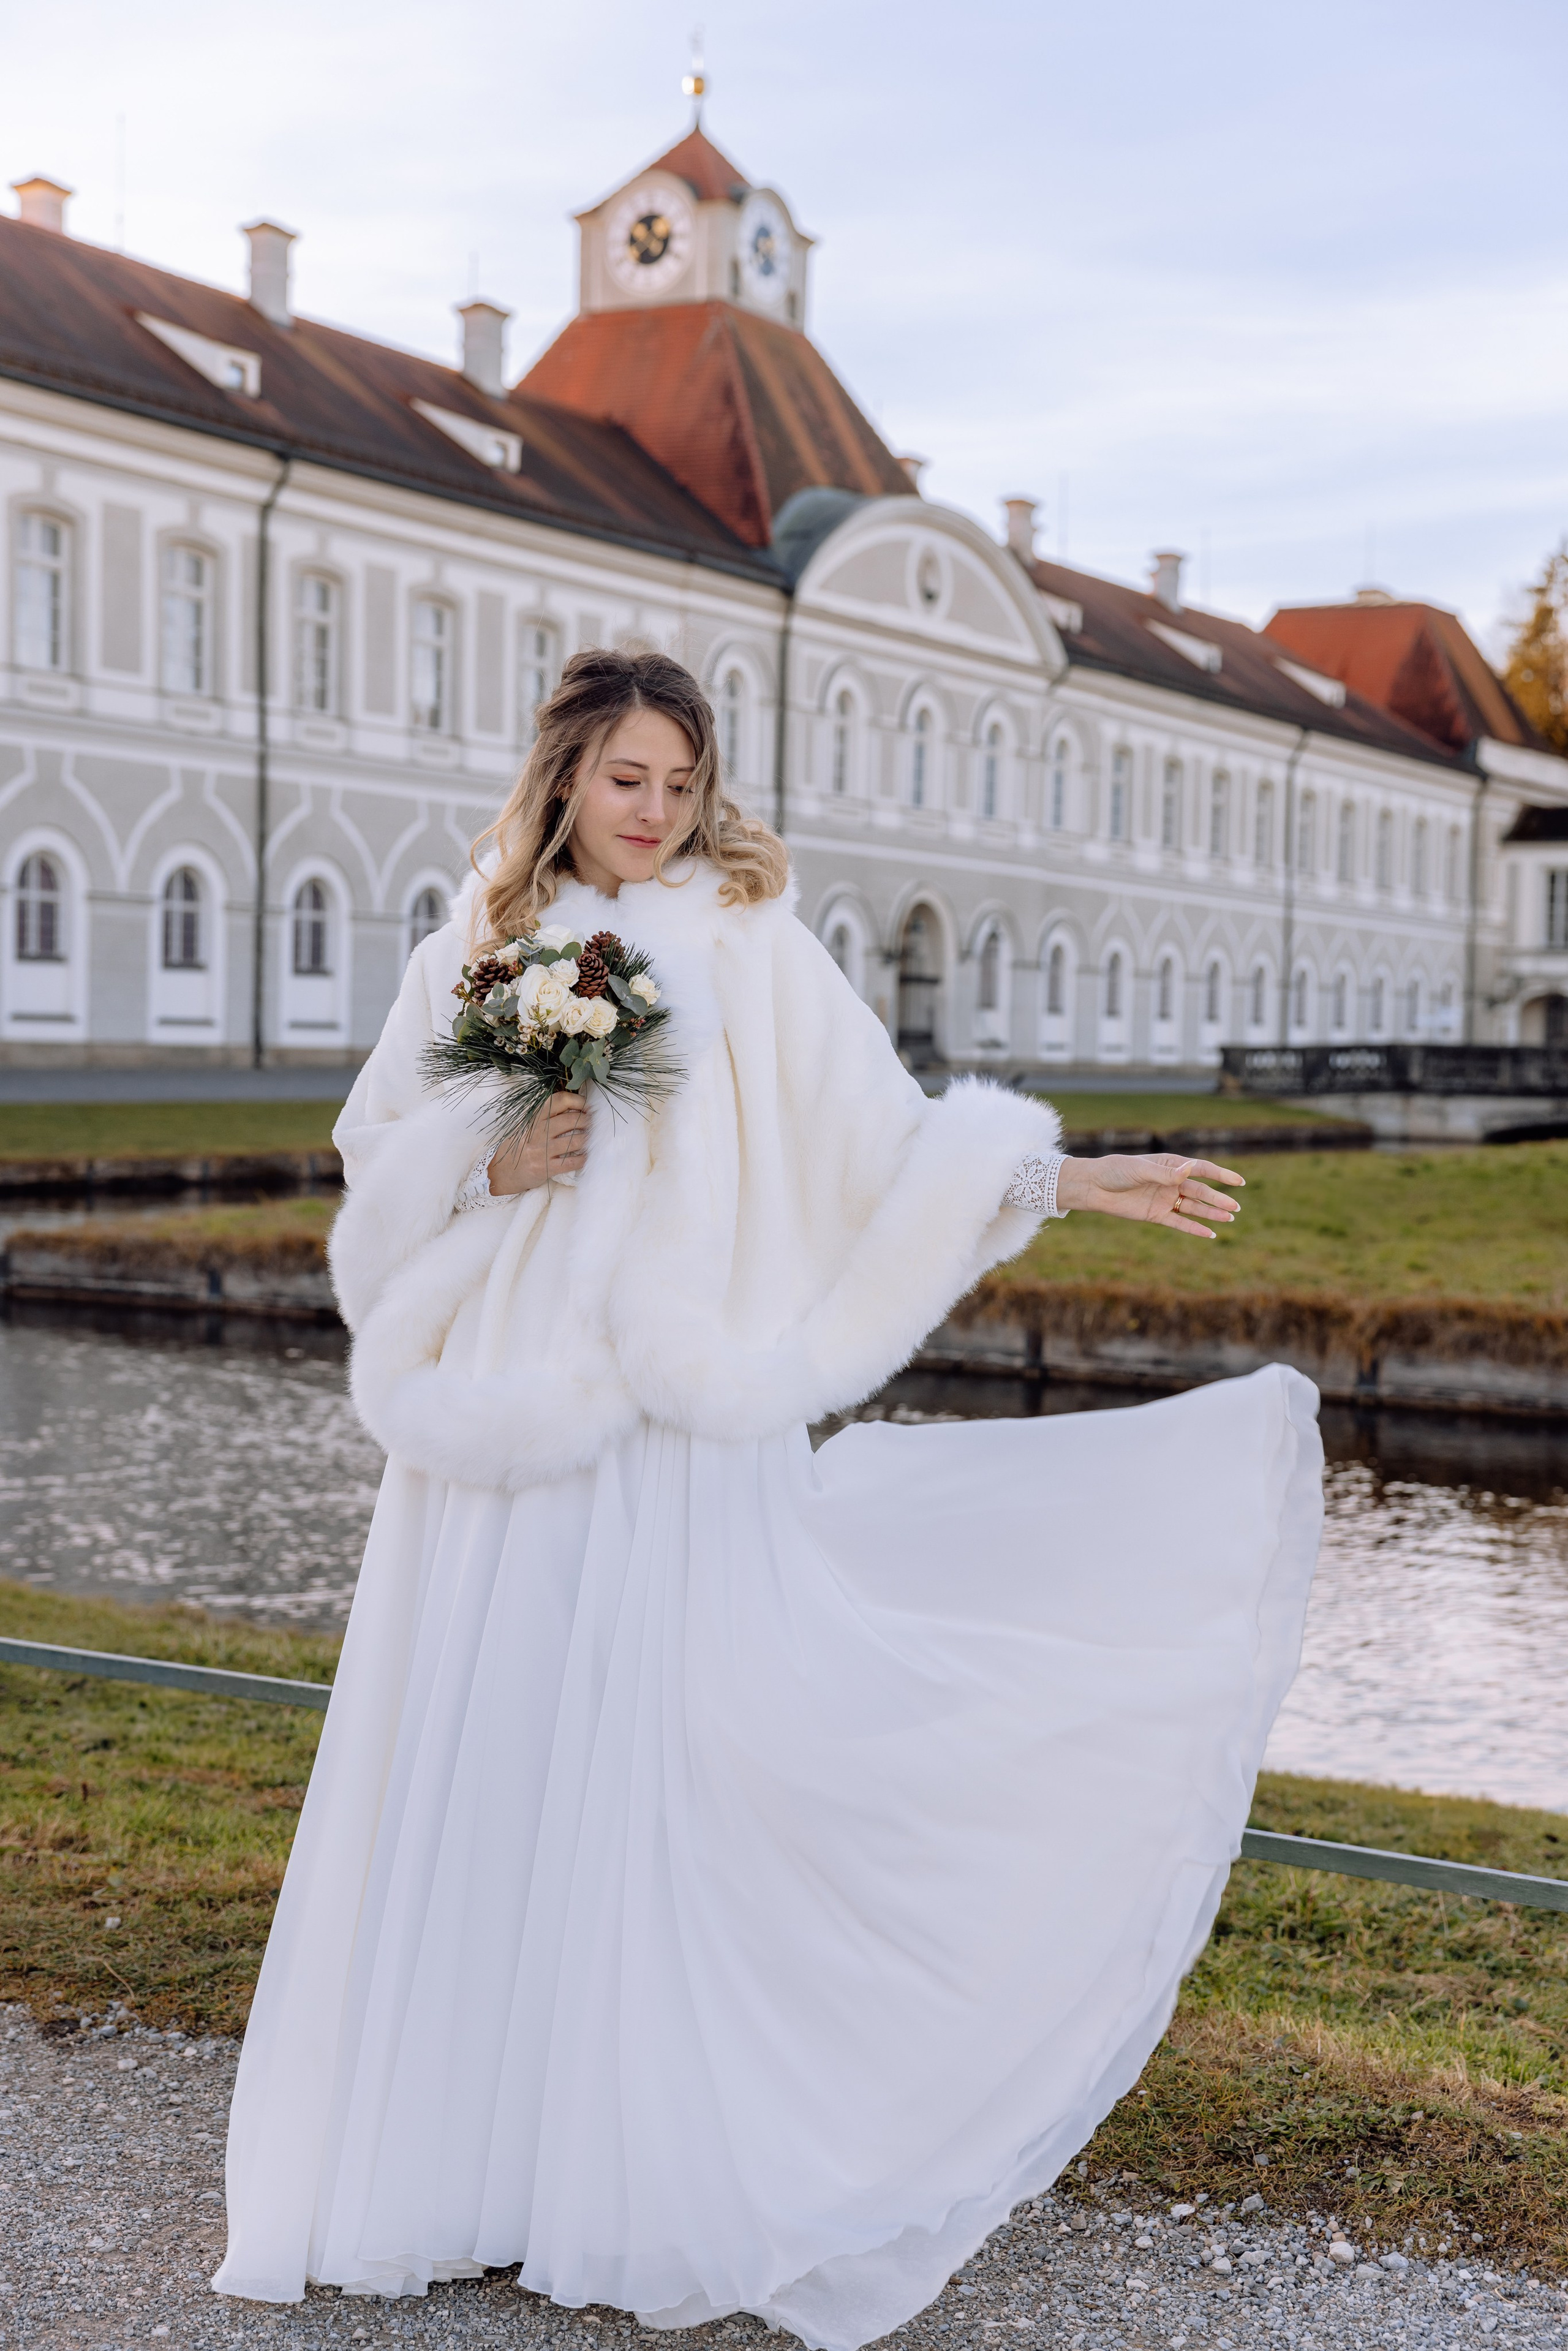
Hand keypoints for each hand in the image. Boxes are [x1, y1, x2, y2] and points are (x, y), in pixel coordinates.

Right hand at [486, 1092, 588, 1195]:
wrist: (503, 1172)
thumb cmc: (521, 1146)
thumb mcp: (528, 1126)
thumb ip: (547, 1116)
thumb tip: (575, 1106)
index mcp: (535, 1118)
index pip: (559, 1100)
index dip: (578, 1101)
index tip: (588, 1107)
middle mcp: (538, 1131)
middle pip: (571, 1120)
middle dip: (588, 1121)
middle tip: (595, 1124)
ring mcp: (542, 1150)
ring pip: (575, 1140)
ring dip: (589, 1139)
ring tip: (594, 1139)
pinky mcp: (546, 1168)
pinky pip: (572, 1162)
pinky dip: (584, 1158)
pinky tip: (588, 1156)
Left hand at [1054, 1152, 1242, 1238]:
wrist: (1094, 1187)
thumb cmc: (1116, 1171)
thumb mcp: (1140, 1170)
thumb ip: (1165, 1173)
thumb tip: (1190, 1168)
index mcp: (1171, 1165)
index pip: (1201, 1169)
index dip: (1221, 1175)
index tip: (1239, 1181)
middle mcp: (1171, 1182)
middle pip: (1200, 1191)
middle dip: (1219, 1198)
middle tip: (1236, 1207)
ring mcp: (1165, 1199)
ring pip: (1194, 1208)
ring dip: (1211, 1213)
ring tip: (1230, 1218)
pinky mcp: (1156, 1215)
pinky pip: (1179, 1223)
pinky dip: (1194, 1228)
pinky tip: (1210, 1234)